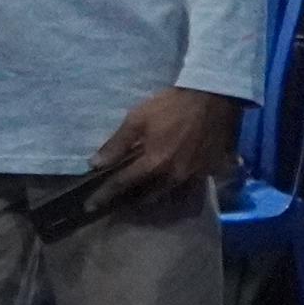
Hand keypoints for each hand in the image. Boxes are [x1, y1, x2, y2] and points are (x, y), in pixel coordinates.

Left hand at [89, 87, 241, 202]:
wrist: (213, 98)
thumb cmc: (171, 106)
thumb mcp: (138, 118)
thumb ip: (117, 143)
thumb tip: (95, 164)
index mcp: (153, 164)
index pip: (122, 185)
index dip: (104, 196)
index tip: (90, 206)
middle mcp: (172, 177)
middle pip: (146, 198)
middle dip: (129, 202)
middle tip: (116, 202)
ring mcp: (192, 177)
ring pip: (168, 197)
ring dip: (152, 199)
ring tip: (139, 198)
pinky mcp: (208, 173)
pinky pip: (189, 192)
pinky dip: (177, 194)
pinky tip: (169, 187)